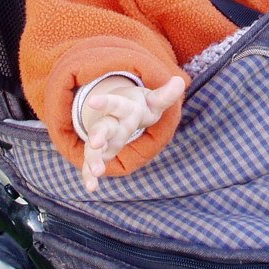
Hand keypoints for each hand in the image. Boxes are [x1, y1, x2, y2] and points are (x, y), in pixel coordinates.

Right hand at [80, 75, 185, 192]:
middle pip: (102, 127)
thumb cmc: (140, 106)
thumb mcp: (153, 101)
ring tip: (96, 172)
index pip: (115, 104)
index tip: (93, 101)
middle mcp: (110, 123)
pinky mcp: (100, 153)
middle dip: (98, 134)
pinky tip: (92, 187)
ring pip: (94, 148)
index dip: (105, 102)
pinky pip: (91, 164)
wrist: (120, 109)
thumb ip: (165, 95)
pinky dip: (89, 175)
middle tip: (95, 142)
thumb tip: (180, 82)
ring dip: (94, 159)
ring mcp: (103, 139)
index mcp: (124, 109)